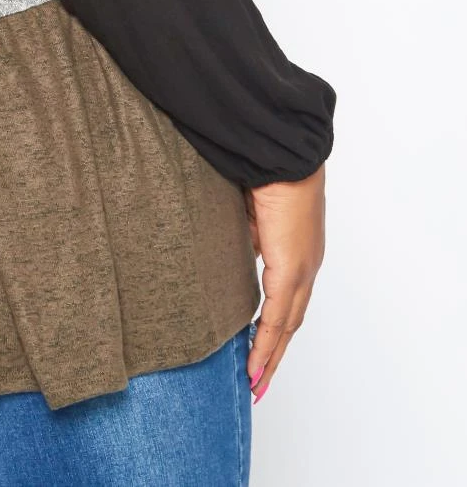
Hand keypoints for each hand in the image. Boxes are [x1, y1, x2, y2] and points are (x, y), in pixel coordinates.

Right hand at [243, 162, 326, 402]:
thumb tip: (231, 249)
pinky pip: (277, 317)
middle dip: (274, 354)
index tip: (261, 350)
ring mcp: (302, 270)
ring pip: (287, 326)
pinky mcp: (291, 269)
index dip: (275, 328)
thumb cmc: (265, 169)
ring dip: (270, 356)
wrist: (284, 154)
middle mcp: (306, 266)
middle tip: (259, 381)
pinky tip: (255, 365)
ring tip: (255, 383)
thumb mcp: (249, 210)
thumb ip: (245, 236)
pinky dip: (265, 343)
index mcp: (298, 251)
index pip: (289, 299)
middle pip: (292, 322)